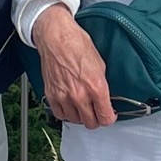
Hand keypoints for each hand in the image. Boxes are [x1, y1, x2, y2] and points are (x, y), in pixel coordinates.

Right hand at [34, 6, 113, 128]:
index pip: (105, 117)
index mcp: (96, 86)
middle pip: (91, 123)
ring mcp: (64, 96)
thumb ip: (102, 86)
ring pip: (75, 120)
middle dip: (96, 119)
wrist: (56, 37)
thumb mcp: (100, 65)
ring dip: (80, 116)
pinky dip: (66, 113)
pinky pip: (60, 114)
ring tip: (83, 107)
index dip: (109, 118)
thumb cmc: (77, 45)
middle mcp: (80, 95)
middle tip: (96, 112)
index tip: (108, 115)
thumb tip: (104, 99)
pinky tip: (70, 106)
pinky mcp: (51, 95)